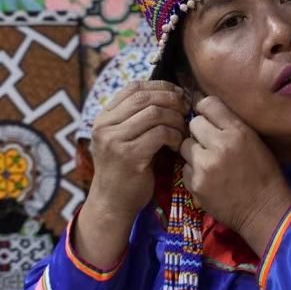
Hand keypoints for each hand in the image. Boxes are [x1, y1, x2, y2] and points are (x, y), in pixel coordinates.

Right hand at [87, 80, 189, 219]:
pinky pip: (160, 134)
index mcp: (104, 117)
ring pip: (154, 113)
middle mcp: (105, 125)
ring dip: (175, 119)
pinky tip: (178, 145)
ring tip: (183, 130)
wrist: (113, 202)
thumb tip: (171, 94)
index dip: (160, 86)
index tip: (178, 93)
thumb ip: (138, 118)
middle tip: (186, 109)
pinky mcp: (129, 155)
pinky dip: (174, 136)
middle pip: (145, 97)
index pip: (134, 87)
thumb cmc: (126, 169)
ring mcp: (115, 140)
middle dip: (171, 100)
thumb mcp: (125, 138)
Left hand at [179, 96, 290, 253]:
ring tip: (209, 162)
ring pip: (185, 145)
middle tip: (210, 145)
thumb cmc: (265, 175)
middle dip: (200, 132)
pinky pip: (185, 168)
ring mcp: (205, 166)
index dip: (207, 111)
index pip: (208, 104)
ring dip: (194, 152)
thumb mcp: (255, 141)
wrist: (264, 211)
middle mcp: (220, 145)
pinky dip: (194, 172)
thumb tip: (207, 112)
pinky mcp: (195, 184)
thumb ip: (231, 126)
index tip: (209, 120)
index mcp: (238, 132)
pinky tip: (209, 180)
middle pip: (193, 124)